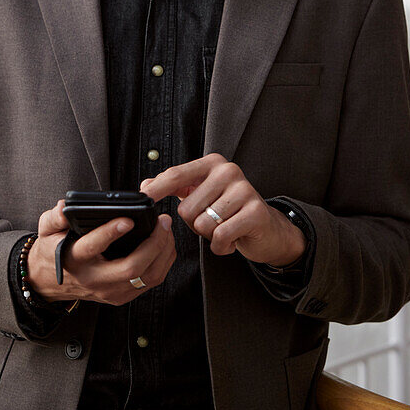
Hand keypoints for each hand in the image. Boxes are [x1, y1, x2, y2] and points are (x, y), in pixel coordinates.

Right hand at [26, 199, 176, 305]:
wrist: (50, 281)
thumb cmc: (52, 250)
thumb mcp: (46, 230)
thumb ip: (54, 217)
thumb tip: (63, 207)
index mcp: (73, 259)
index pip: (93, 246)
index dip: (111, 232)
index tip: (128, 219)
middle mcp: (94, 279)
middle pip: (130, 268)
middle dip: (153, 244)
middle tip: (162, 221)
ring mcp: (109, 291)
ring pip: (145, 277)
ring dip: (162, 253)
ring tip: (166, 230)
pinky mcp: (120, 296)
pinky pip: (149, 282)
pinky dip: (162, 262)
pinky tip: (165, 245)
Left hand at [140, 154, 305, 266]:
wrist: (267, 228)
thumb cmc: (229, 210)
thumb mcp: (201, 194)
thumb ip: (175, 187)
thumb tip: (146, 185)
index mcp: (212, 163)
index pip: (176, 175)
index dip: (157, 189)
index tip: (142, 198)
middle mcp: (228, 171)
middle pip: (186, 208)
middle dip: (194, 224)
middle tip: (213, 221)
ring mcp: (244, 190)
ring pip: (202, 224)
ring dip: (209, 236)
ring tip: (224, 228)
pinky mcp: (255, 212)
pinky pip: (220, 237)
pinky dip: (221, 246)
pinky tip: (232, 240)